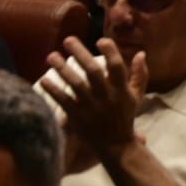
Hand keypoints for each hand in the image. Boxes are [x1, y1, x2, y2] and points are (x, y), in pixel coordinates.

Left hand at [42, 37, 142, 156]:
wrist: (116, 146)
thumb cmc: (125, 117)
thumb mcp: (136, 95)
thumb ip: (140, 74)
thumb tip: (140, 53)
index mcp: (122, 90)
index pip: (117, 66)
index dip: (109, 51)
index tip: (100, 40)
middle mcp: (107, 96)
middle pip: (93, 71)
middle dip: (80, 53)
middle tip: (68, 39)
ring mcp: (91, 107)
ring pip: (75, 84)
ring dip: (62, 69)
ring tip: (51, 55)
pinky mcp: (78, 118)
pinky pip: (64, 102)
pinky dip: (54, 91)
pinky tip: (44, 80)